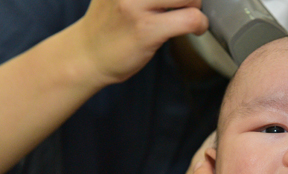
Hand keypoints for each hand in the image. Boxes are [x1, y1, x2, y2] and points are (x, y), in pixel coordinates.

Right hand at [76, 0, 208, 83]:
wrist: (87, 54)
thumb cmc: (109, 21)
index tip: (175, 3)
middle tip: (187, 4)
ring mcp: (134, 4)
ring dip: (196, 6)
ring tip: (190, 16)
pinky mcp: (146, 29)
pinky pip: (189, 19)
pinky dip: (200, 24)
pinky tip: (195, 29)